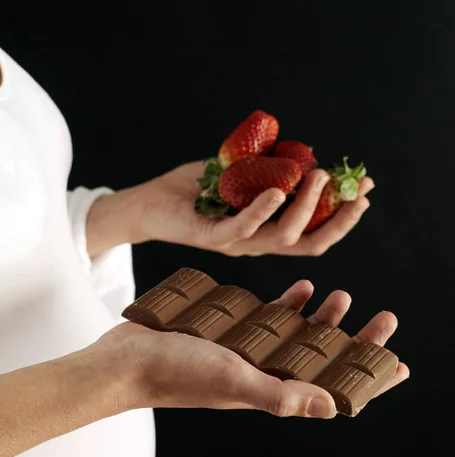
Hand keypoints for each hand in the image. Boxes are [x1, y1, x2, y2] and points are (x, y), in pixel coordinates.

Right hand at [97, 280, 408, 417]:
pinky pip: (264, 319)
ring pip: (295, 335)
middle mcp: (260, 373)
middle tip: (383, 318)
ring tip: (341, 296)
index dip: (366, 379)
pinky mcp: (225, 332)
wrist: (124, 361)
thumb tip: (332, 408)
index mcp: (268, 390)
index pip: (330, 388)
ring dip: (322, 319)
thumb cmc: (174, 373)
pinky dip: (284, 305)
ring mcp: (243, 352)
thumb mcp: (231, 380)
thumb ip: (279, 394)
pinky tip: (297, 289)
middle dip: (354, 340)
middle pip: (320, 358)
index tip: (398, 363)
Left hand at [132, 161, 373, 255]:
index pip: (312, 231)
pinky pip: (243, 228)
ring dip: (306, 207)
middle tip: (360, 191)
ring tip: (319, 177)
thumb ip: (267, 168)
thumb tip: (300, 154)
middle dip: (340, 219)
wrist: (149, 204)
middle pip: (309, 242)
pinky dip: (263, 210)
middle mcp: (256, 242)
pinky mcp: (212, 238)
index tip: (365, 189)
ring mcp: (236, 243)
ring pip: (283, 236)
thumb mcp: (238, 174)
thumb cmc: (193, 190)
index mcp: (265, 230)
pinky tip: (278, 190)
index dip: (342, 215)